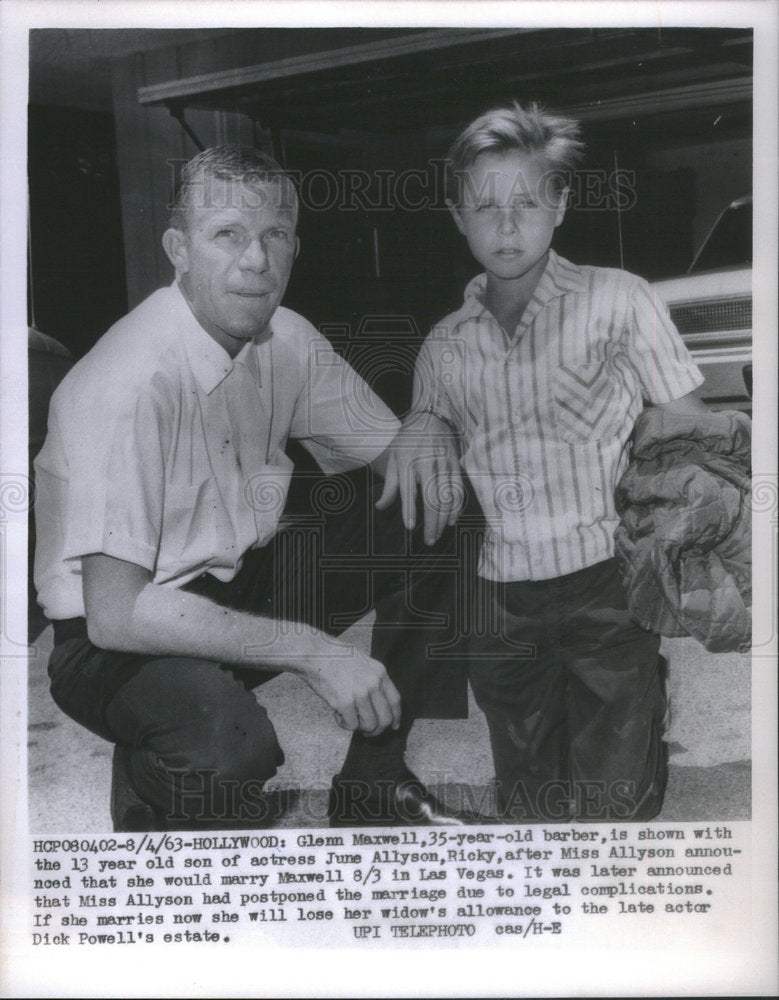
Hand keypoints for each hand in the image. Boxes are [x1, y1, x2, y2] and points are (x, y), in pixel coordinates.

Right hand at [299, 642, 401, 736]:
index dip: (395, 717)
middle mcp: (373, 683)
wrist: (314, 654)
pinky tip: (337, 713)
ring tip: (347, 717)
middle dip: (377, 730)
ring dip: (359, 727)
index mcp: (379, 672)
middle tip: (367, 731)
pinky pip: (352, 725)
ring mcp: (360, 693)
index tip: (393, 726)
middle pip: (385, 718)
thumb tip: (377, 701)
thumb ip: (372, 679)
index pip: (395, 701)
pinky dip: (344, 724)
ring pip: (370, 725)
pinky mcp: (345, 702)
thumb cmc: (334, 656)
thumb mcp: (363, 662)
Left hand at [376, 411, 463, 544]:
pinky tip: (452, 519)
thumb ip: (390, 485)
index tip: (410, 527)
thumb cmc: (408, 440)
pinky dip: (457, 506)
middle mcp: (427, 463)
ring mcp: (444, 464)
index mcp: (408, 461)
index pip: (409, 489)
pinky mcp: (455, 464)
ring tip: (439, 533)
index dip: (410, 509)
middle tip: (429, 540)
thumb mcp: (394, 458)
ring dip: (444, 518)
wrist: (431, 415)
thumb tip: (381, 507)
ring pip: (447, 496)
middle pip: (431, 497)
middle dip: (431, 521)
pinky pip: (458, 489)